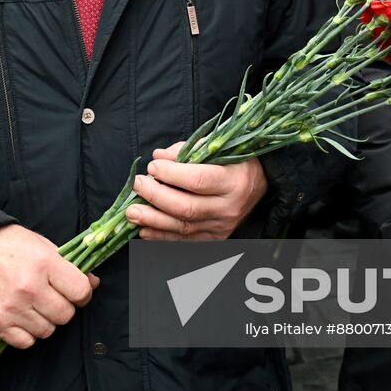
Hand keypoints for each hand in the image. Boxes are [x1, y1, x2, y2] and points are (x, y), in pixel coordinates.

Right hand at [0, 224, 98, 350]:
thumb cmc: (7, 244)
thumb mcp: (41, 245)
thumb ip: (67, 265)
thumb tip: (93, 283)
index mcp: (44, 263)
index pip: (80, 291)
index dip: (81, 293)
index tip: (74, 292)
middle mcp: (30, 288)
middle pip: (65, 315)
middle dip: (63, 307)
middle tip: (51, 298)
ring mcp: (12, 308)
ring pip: (47, 331)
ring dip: (44, 321)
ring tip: (33, 306)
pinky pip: (25, 342)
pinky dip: (26, 334)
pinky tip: (21, 318)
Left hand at [126, 142, 267, 239]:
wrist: (258, 184)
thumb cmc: (233, 162)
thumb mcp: (216, 149)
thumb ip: (187, 150)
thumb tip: (158, 156)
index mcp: (232, 181)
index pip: (197, 180)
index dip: (171, 174)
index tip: (152, 166)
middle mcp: (228, 208)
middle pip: (186, 207)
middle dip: (156, 196)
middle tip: (138, 185)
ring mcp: (221, 227)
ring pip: (183, 227)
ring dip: (153, 220)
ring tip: (132, 212)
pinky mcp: (214, 238)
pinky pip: (185, 241)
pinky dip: (162, 237)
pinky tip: (144, 230)